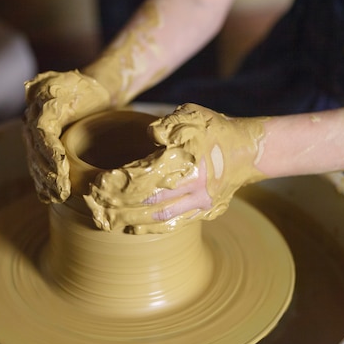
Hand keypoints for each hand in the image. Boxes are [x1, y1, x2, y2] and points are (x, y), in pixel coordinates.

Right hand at [23, 70, 110, 202]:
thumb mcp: (76, 82)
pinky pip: (38, 166)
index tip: (61, 170)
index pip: (41, 133)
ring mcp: (35, 135)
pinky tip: (50, 197)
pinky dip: (43, 183)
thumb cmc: (87, 87)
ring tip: (58, 196)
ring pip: (36, 162)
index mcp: (41, 106)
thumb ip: (56, 88)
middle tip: (62, 190)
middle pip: (36, 152)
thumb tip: (31, 89)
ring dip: (46, 182)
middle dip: (48, 173)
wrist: (91, 92)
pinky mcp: (43, 146)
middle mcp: (33, 121)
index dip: (49, 153)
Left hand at [85, 103, 268, 233]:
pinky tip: (132, 228)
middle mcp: (193, 187)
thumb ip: (167, 124)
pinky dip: (150, 228)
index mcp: (187, 162)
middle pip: (148, 203)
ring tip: (107, 221)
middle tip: (95, 205)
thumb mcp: (192, 115)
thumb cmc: (215, 129)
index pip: (144, 177)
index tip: (98, 184)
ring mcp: (200, 203)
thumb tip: (150, 135)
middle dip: (118, 206)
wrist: (249, 151)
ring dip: (130, 221)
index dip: (118, 183)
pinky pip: (174, 225)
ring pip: (159, 218)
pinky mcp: (204, 212)